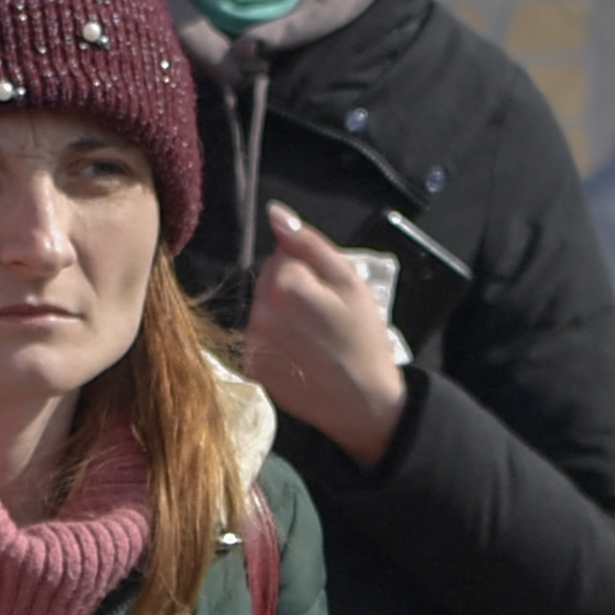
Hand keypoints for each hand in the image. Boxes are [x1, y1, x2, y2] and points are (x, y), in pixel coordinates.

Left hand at [232, 207, 410, 465]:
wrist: (363, 402)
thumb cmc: (363, 338)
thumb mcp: (349, 281)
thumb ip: (309, 242)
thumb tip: (276, 213)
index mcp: (284, 285)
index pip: (280, 255)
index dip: (308, 269)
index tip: (328, 292)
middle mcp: (259, 312)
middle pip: (266, 280)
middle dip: (291, 290)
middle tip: (323, 315)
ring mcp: (252, 342)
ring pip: (261, 309)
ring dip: (282, 315)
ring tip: (313, 337)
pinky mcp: (250, 367)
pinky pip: (257, 338)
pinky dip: (274, 341)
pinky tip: (299, 354)